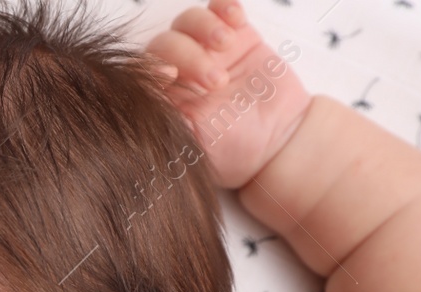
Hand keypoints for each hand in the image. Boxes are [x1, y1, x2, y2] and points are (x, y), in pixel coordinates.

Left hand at [145, 0, 311, 188]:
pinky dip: (225, 6)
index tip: (169, 75)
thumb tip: (140, 98)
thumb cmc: (233, 149)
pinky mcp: (236, 36)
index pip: (141, 71)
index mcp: (163, 97)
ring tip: (228, 44)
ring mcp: (206, 51)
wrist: (280, 141)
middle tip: (217, 81)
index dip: (149, 66)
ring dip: (205, 26)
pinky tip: (236, 20)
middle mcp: (180, 72)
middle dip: (189, 55)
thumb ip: (165, 118)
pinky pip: (221, 8)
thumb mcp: (193, 143)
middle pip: (166, 44)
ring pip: (189, 22)